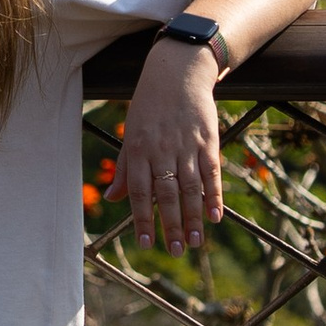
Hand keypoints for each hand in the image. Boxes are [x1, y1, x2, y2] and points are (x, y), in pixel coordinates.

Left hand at [118, 39, 223, 255]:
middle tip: (174, 251)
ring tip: (194, 242)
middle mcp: (162, 151)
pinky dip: (213, 196)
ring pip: (190, 189)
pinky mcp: (208, 141)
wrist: (177, 73)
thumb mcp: (130, 135)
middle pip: (166, 195)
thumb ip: (124, 169)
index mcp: (138, 151)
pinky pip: (211, 174)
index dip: (142, 219)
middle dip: (170, 225)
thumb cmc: (148, 108)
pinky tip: (214, 217)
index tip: (146, 243)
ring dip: (192, 218)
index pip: (139, 192)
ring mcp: (186, 147)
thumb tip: (111, 198)